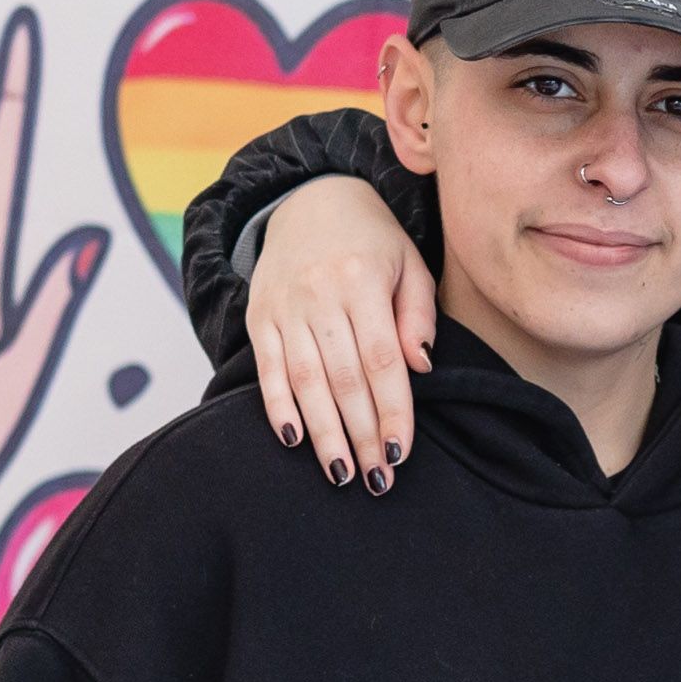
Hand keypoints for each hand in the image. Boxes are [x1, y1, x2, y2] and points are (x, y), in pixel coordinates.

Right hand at [243, 171, 437, 483]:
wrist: (311, 202)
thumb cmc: (373, 243)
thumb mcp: (410, 264)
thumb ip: (418, 315)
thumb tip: (421, 368)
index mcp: (362, 280)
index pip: (382, 360)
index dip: (392, 410)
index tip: (400, 451)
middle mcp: (319, 294)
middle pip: (344, 378)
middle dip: (361, 433)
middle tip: (377, 478)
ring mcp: (284, 307)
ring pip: (304, 380)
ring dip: (323, 432)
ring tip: (341, 473)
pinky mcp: (259, 317)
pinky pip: (268, 369)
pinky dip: (278, 407)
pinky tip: (295, 440)